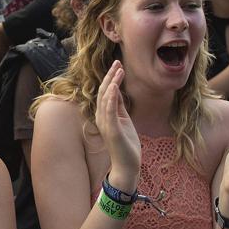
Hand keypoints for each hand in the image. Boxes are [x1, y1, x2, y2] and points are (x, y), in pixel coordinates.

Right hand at [96, 61, 140, 188]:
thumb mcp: (123, 120)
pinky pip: (109, 111)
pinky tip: (114, 87)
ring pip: (105, 98)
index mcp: (105, 115)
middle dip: (111, 76)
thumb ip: (118, 107)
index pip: (105, 92)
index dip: (111, 78)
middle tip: (118, 62)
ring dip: (111, 82)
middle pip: (103, 92)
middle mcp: (102, 118)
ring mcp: (105, 124)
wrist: (127, 166)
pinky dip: (111, 97)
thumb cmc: (126, 145)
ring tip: (118, 69)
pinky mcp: (111, 130)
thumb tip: (117, 90)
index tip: (118, 66)